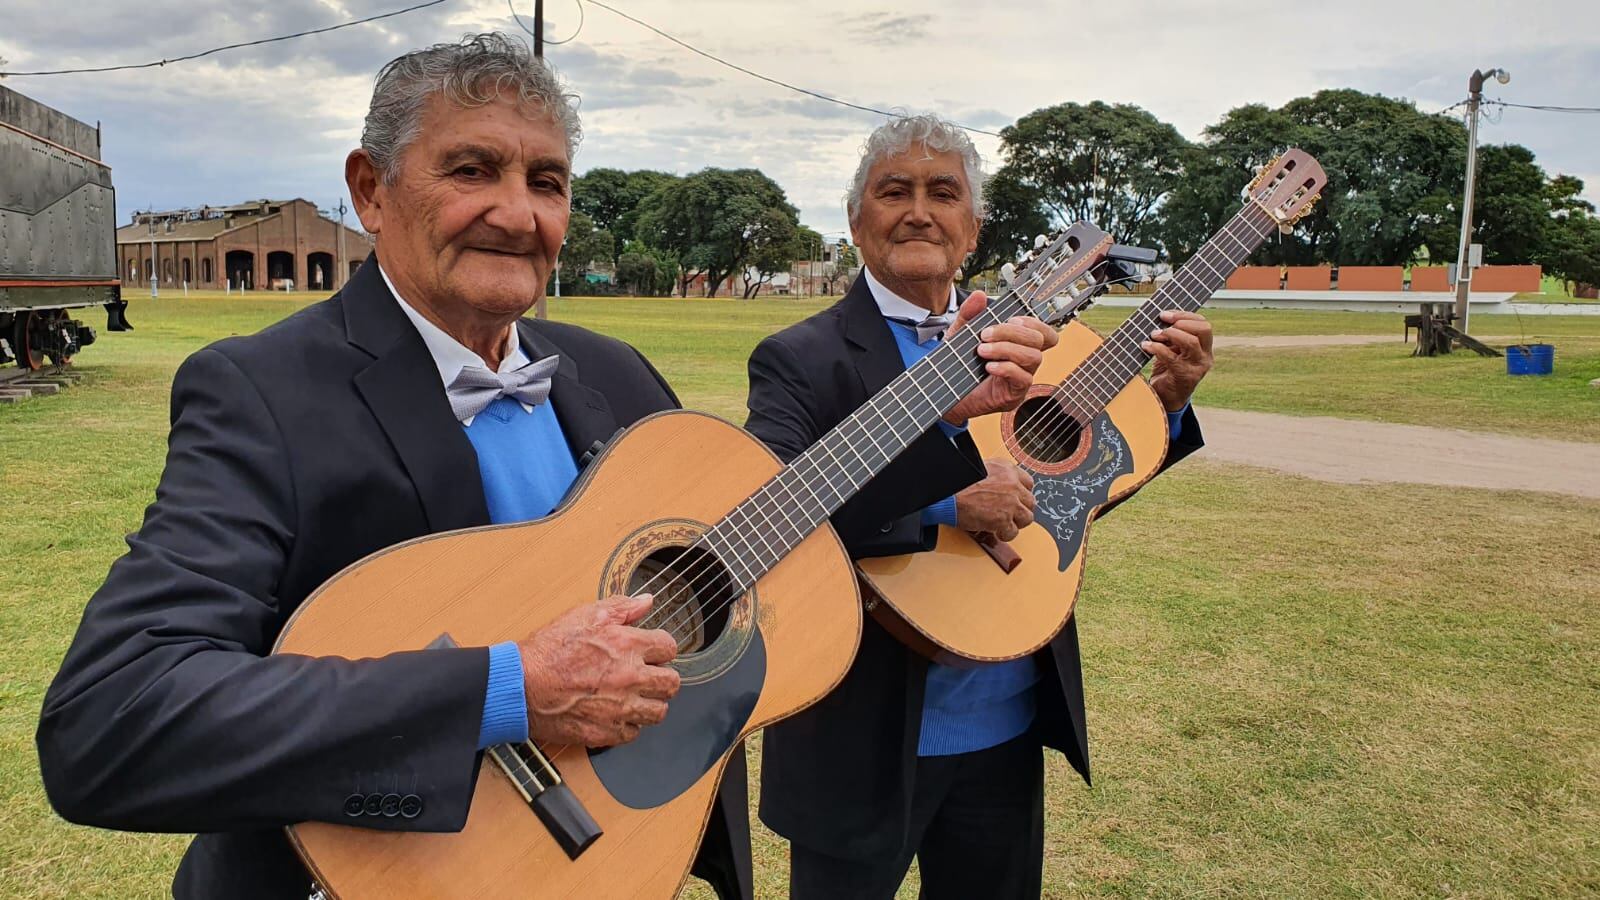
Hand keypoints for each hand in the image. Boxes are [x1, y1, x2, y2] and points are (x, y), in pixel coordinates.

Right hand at [518, 595, 680, 746]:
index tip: (651, 652)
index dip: (660, 648)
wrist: (520, 686)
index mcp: (628, 645)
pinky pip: (633, 733)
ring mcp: (620, 708)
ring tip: (633, 697)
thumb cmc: (548, 651)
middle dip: (661, 678)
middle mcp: (630, 678)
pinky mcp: (606, 732)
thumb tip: (646, 601)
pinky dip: (627, 725)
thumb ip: (621, 607)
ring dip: (649, 704)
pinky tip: (614, 713)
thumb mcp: (584, 616)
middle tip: (647, 676)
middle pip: (671, 683)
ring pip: (658, 712)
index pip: (669, 647)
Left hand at [941, 292, 1057, 425]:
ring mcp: (1022, 378)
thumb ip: (969, 315)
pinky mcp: (1014, 394)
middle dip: (1012, 333)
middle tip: (985, 335)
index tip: (1009, 319)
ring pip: (1033, 357)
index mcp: (1018, 344)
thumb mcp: (960, 335)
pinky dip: (1006, 368)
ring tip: (982, 351)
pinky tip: (988, 367)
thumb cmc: (958, 364)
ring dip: (1006, 349)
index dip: (1033, 322)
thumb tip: (979, 295)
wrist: (944, 391)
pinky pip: (1023, 378)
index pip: (1043, 331)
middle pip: (1039, 340)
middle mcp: (1024, 361)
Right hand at [955, 458, 1035, 541]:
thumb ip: (995, 477)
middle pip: (1030, 501)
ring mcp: (1010, 502)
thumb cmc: (956, 484)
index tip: (1016, 500)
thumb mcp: (979, 470)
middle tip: (1008, 514)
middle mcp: (1012, 484)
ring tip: (1002, 524)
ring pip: (1027, 518)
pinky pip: (1013, 532)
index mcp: (1007, 469)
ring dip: (1015, 523)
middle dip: (1020, 510)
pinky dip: (1004, 534)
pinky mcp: (1004, 519)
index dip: (1021, 494)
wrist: (947, 496)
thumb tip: (999, 488)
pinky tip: (995, 531)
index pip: (1028, 483)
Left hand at [1142, 310, 1213, 411]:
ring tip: (1154, 334)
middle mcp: (1205, 356)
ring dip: (1170, 334)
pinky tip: (1146, 346)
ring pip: (1191, 342)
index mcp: (1205, 347)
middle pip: (1203, 329)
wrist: (1167, 397)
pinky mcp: (1185, 376)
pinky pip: (1172, 358)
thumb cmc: (1169, 370)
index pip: (1203, 324)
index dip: (1184, 315)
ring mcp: (1197, 367)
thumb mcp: (1174, 350)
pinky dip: (1157, 348)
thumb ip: (1173, 336)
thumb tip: (1160, 318)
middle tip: (1161, 323)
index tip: (1165, 314)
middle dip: (1181, 322)